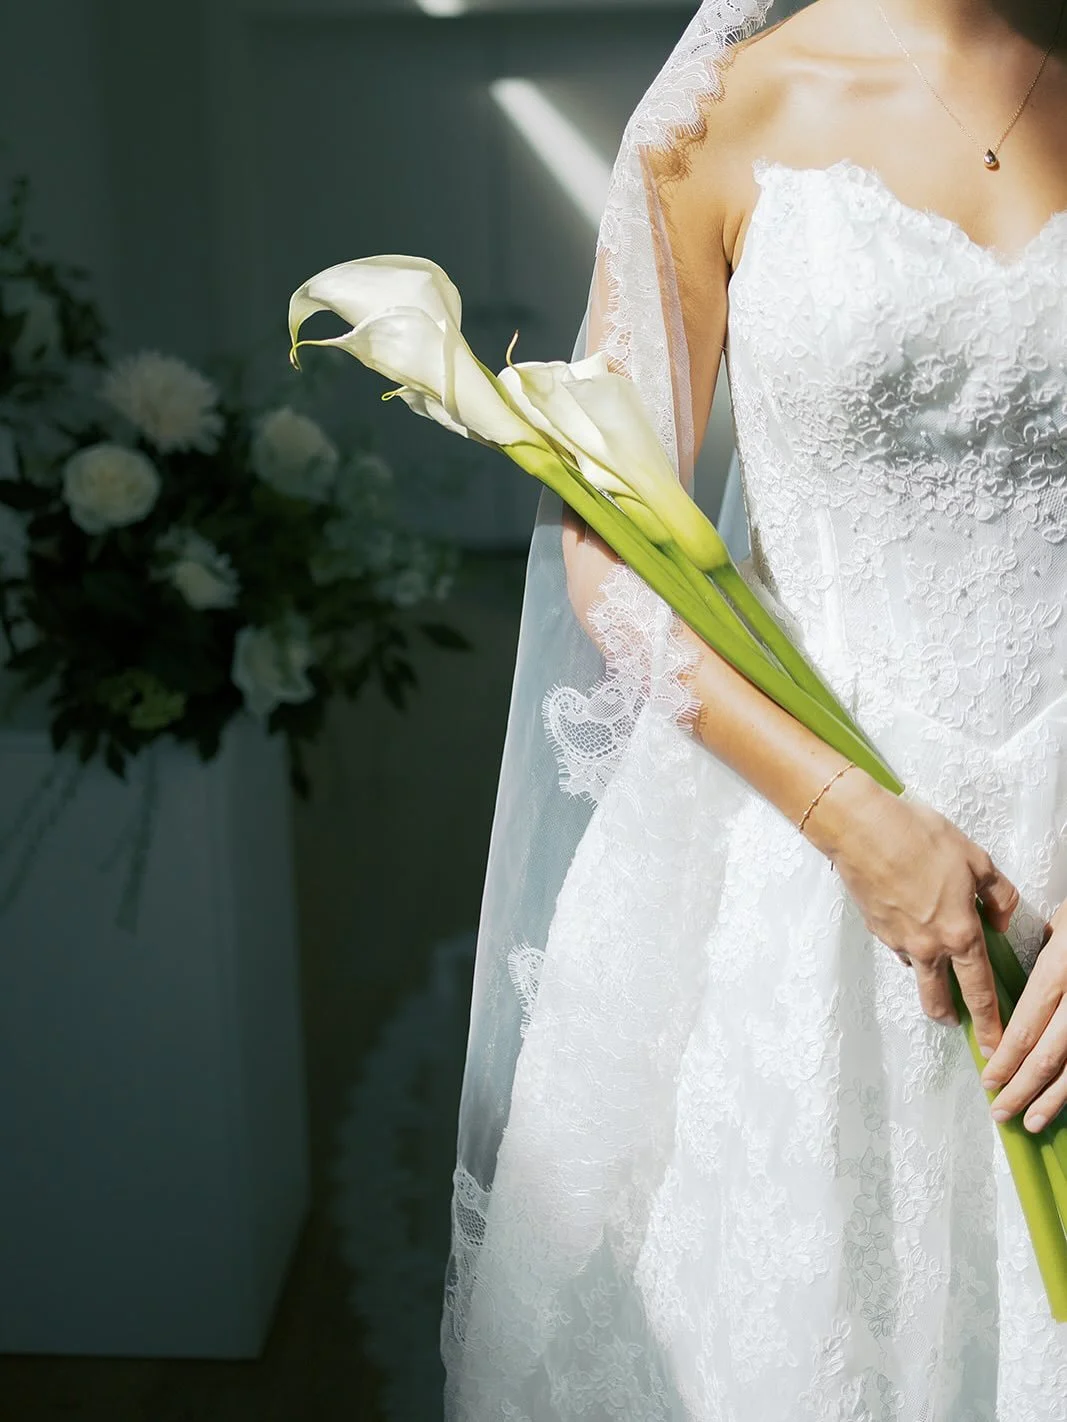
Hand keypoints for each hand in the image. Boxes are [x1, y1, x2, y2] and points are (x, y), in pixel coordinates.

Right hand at [806, 775, 1018, 1055]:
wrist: (860, 828)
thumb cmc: (918, 837)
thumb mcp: (976, 859)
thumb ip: (1000, 895)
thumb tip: (1001, 919)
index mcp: (960, 933)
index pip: (981, 991)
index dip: (990, 1023)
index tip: (995, 1045)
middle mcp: (928, 946)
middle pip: (939, 1001)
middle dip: (950, 1017)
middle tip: (958, 1023)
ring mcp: (898, 941)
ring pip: (916, 973)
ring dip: (927, 975)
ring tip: (933, 957)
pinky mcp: (875, 929)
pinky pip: (898, 945)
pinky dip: (908, 941)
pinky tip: (910, 916)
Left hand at [980, 905, 1066, 1132]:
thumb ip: (1046, 950)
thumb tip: (1029, 979)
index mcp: (1063, 969)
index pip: (1027, 1025)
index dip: (1006, 1057)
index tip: (987, 1078)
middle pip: (1049, 1055)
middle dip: (1020, 1088)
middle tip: (998, 1112)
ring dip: (1052, 1100)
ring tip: (1029, 1122)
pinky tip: (1064, 1105)